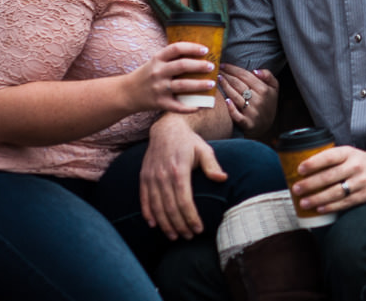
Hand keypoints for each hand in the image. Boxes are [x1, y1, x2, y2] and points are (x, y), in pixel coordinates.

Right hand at [128, 42, 216, 114]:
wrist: (126, 93)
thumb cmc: (146, 75)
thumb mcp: (155, 62)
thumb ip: (172, 58)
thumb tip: (198, 54)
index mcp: (157, 59)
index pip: (176, 48)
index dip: (192, 47)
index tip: (205, 50)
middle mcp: (158, 72)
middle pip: (183, 66)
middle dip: (200, 66)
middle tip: (212, 67)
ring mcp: (159, 88)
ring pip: (183, 85)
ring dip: (200, 85)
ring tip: (211, 84)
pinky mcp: (159, 103)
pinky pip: (177, 106)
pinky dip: (189, 107)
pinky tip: (200, 106)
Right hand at [140, 114, 226, 239]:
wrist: (166, 128)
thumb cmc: (189, 141)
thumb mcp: (204, 149)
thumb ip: (212, 165)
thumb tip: (222, 179)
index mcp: (179, 170)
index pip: (184, 201)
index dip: (191, 218)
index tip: (198, 229)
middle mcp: (162, 176)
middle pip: (170, 208)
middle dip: (180, 225)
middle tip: (188, 237)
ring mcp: (151, 177)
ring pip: (156, 207)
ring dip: (165, 224)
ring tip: (174, 236)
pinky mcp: (143, 177)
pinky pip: (144, 199)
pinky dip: (148, 214)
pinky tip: (154, 225)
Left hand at [219, 63, 278, 137]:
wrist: (266, 125)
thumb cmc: (268, 103)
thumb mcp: (274, 87)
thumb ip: (268, 76)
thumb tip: (254, 71)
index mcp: (264, 89)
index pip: (245, 75)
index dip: (233, 69)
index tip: (223, 64)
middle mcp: (258, 100)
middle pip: (238, 84)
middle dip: (226, 75)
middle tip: (216, 70)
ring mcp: (252, 112)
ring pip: (235, 96)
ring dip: (224, 87)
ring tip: (217, 79)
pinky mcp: (247, 123)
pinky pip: (237, 115)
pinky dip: (231, 108)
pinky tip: (225, 100)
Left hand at [290, 145, 365, 214]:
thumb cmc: (361, 161)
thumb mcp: (349, 153)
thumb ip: (332, 159)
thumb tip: (303, 170)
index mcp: (349, 153)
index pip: (329, 157)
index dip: (314, 163)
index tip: (300, 169)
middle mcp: (355, 166)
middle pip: (329, 176)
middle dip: (310, 184)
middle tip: (296, 189)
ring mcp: (360, 181)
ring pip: (335, 192)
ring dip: (317, 198)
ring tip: (303, 203)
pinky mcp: (364, 195)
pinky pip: (344, 202)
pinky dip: (330, 207)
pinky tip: (319, 209)